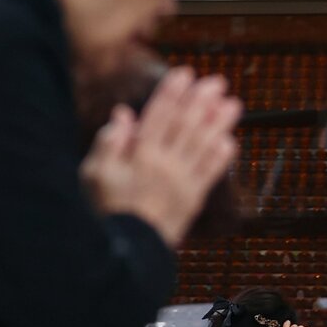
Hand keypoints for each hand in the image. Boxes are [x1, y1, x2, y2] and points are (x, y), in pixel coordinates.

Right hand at [80, 67, 239, 247]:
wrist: (125, 253)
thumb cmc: (105, 210)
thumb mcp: (93, 173)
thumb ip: (109, 142)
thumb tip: (123, 113)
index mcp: (140, 154)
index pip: (159, 115)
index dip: (173, 93)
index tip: (184, 73)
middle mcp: (164, 164)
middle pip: (186, 125)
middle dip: (202, 101)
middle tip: (217, 82)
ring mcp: (181, 182)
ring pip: (203, 145)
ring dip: (219, 123)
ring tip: (233, 104)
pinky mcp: (192, 200)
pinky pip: (210, 174)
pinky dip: (221, 157)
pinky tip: (230, 142)